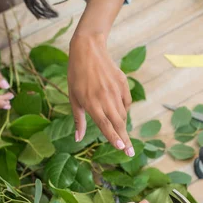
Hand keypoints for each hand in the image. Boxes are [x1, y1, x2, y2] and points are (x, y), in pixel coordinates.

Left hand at [68, 33, 133, 155]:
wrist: (88, 49)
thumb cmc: (76, 75)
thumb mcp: (73, 97)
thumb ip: (78, 119)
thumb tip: (78, 139)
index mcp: (91, 103)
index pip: (105, 125)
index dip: (113, 138)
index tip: (121, 149)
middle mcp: (105, 98)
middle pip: (118, 124)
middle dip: (125, 140)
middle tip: (129, 153)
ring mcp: (115, 91)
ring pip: (123, 114)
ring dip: (122, 125)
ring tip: (121, 133)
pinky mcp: (123, 83)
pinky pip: (126, 102)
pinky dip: (124, 109)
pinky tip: (118, 111)